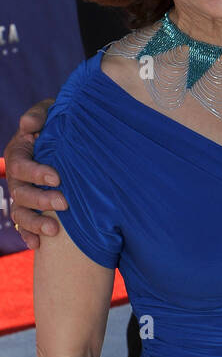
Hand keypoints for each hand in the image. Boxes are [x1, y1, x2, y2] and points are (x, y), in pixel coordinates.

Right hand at [3, 99, 64, 248]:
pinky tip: (38, 245)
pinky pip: (23, 226)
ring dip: (34, 222)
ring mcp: (21, 195)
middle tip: (64, 203)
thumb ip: (39, 116)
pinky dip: (28, 235)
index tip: (57, 177)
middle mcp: (16, 177)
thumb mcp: (50, 112)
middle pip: (20, 192)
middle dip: (41, 200)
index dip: (36, 173)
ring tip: (54, 230)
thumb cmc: (58, 123)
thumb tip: (27, 125)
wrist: (69, 139)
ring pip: (20, 212)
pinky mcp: (30, 208)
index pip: (20, 165)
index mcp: (18, 152)